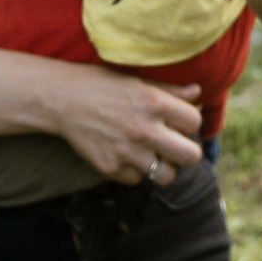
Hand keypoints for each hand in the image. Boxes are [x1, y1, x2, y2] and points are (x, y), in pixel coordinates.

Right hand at [50, 65, 203, 183]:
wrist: (63, 100)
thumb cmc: (103, 85)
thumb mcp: (138, 80)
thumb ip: (170, 90)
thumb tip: (198, 93)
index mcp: (155, 103)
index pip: (195, 122)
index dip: (188, 122)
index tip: (178, 121)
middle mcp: (145, 129)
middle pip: (191, 156)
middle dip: (186, 152)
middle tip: (174, 146)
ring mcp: (128, 152)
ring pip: (166, 176)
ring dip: (162, 166)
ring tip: (152, 154)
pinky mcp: (111, 168)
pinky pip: (137, 180)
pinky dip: (134, 171)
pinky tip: (125, 155)